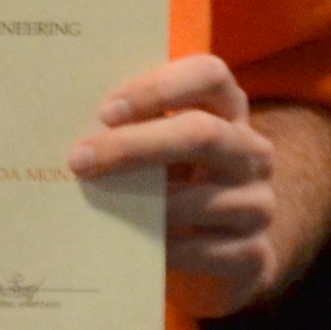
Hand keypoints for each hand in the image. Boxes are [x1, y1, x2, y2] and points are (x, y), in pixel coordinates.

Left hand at [72, 55, 286, 316]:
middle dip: (135, 146)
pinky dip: (162, 249)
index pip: (210, 75)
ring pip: (200, 200)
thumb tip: (72, 131)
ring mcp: (258, 204)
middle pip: (202, 133)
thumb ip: (133, 129)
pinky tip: (130, 246)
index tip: (106, 111)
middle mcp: (251, 152)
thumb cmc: (176, 181)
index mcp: (228, 110)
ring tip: (98, 207)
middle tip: (81, 159)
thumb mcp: (161, 147)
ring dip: (143, 205)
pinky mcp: (253, 254)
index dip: (159, 88)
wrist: (223, 249)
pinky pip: (201, 250)